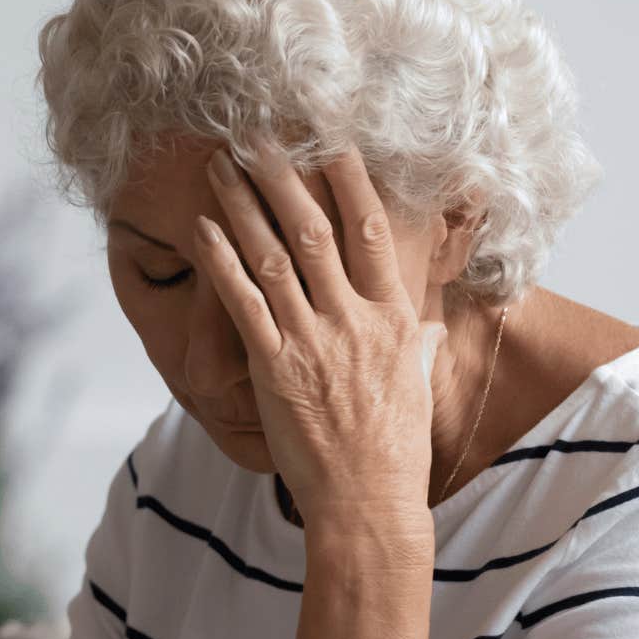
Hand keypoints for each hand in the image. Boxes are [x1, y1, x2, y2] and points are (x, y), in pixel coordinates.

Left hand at [192, 142, 437, 524]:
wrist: (369, 504)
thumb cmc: (394, 451)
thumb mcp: (417, 387)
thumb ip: (422, 346)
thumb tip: (435, 326)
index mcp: (394, 319)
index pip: (372, 232)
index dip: (350, 180)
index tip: (330, 139)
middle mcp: (354, 320)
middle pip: (315, 230)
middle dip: (283, 176)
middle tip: (256, 135)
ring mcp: (313, 342)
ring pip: (273, 256)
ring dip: (243, 205)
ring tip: (220, 165)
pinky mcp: (276, 369)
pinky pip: (243, 304)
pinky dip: (221, 262)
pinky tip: (202, 229)